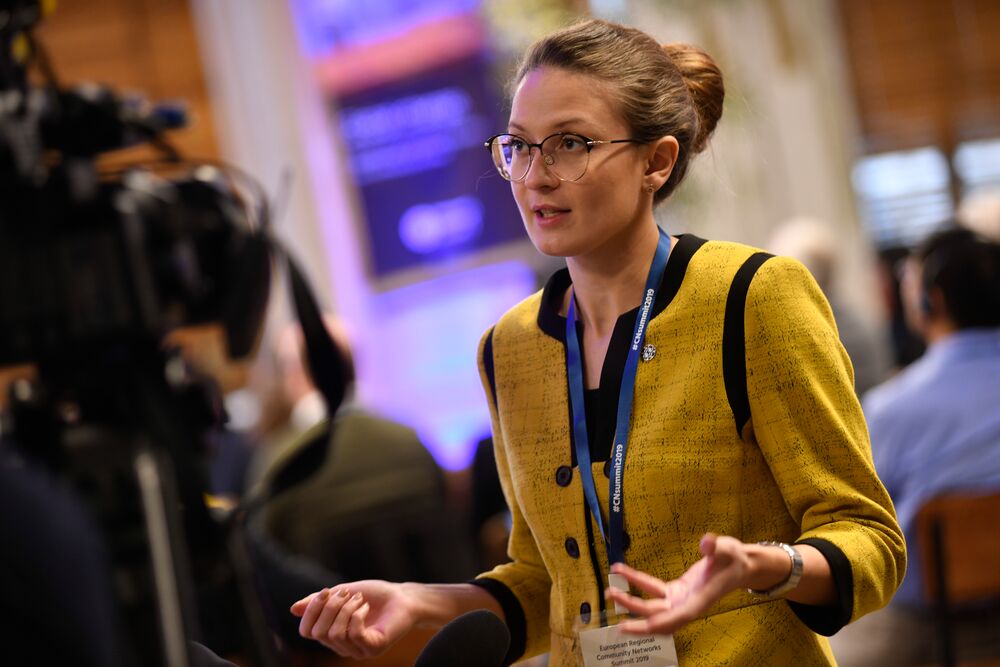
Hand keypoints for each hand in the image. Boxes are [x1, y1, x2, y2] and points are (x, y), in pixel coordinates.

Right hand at [291, 580, 416, 658]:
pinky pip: (353, 635)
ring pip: (335, 634)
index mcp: (332, 635)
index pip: (306, 632)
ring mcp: (358, 651)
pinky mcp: (373, 649)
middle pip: (319, 632)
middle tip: (349, 593)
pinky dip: (357, 615)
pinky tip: (366, 608)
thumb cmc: (374, 595)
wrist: (403, 597)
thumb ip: (319, 602)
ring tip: (360, 600)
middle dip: (330, 607)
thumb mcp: (341, 594)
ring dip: (346, 609)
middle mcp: (342, 647)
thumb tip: (292, 609)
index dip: (311, 611)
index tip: (326, 591)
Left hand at [604, 533, 750, 634]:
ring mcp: (681, 600)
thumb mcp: (728, 548)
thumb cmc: (734, 559)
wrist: (739, 565)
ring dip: (631, 602)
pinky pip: (652, 591)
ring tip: (610, 590)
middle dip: (634, 611)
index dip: (662, 623)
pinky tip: (621, 572)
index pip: (680, 617)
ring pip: (652, 607)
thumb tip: (706, 542)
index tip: (643, 626)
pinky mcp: (676, 592)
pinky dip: (637, 583)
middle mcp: (688, 604)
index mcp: (701, 599)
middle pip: (659, 616)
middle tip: (612, 600)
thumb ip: (716, 546)